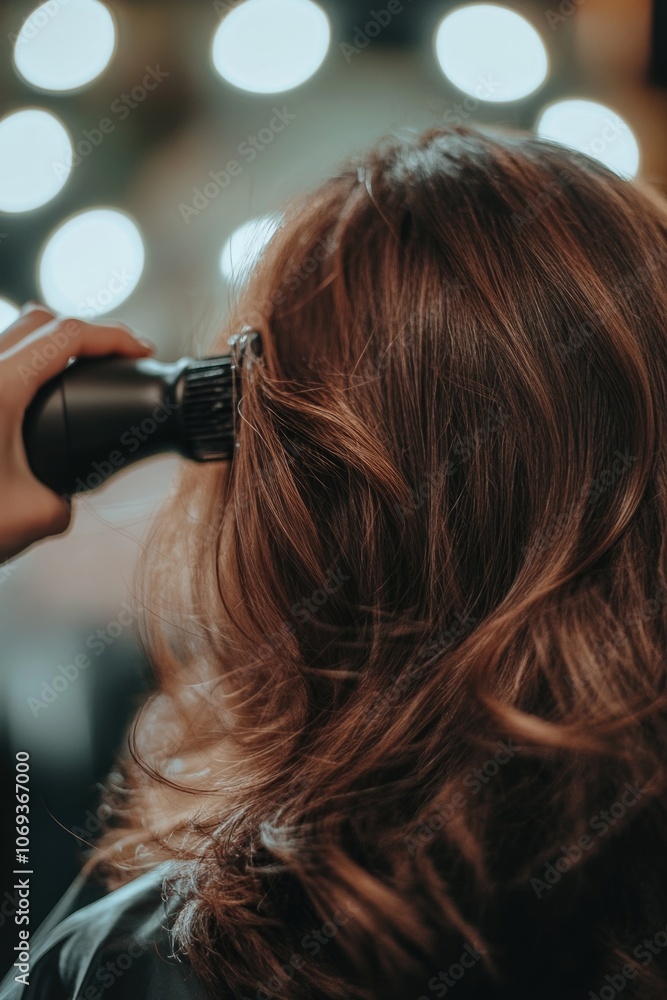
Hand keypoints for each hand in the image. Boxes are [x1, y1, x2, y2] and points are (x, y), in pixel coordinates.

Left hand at [0, 303, 154, 562]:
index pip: (68, 337)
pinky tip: (32, 400)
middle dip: (85, 331)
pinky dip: (21, 366)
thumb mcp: (30, 519)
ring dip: (48, 344)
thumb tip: (63, 501)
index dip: (114, 337)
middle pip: (40, 320)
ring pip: (10, 335)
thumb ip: (63, 504)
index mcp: (0, 387)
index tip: (140, 348)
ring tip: (78, 373)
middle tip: (115, 356)